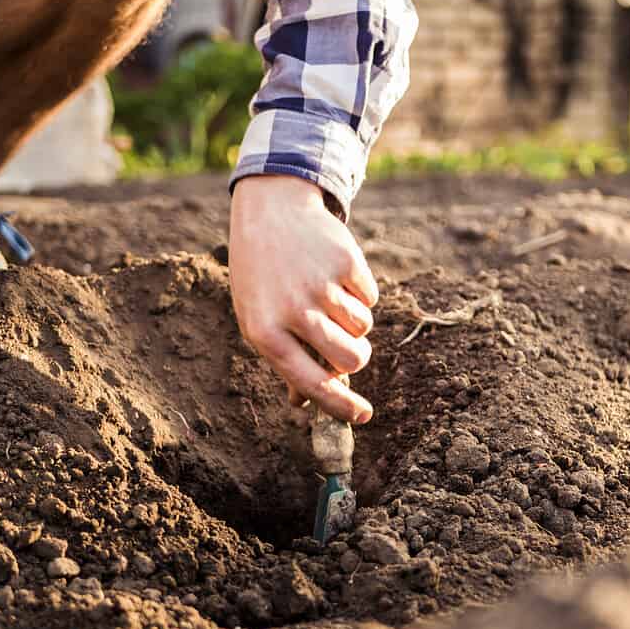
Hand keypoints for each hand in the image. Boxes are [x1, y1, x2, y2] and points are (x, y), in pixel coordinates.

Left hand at [228, 175, 377, 423]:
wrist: (270, 212)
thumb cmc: (262, 278)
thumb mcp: (259, 319)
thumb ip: (284, 360)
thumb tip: (306, 403)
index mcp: (265, 334)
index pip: (312, 383)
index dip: (341, 406)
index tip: (363, 415)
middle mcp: (293, 312)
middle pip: (350, 359)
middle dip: (356, 357)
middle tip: (348, 346)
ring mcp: (321, 286)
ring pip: (363, 328)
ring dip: (354, 321)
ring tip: (329, 297)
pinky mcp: (345, 262)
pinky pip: (370, 297)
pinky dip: (359, 292)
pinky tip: (334, 273)